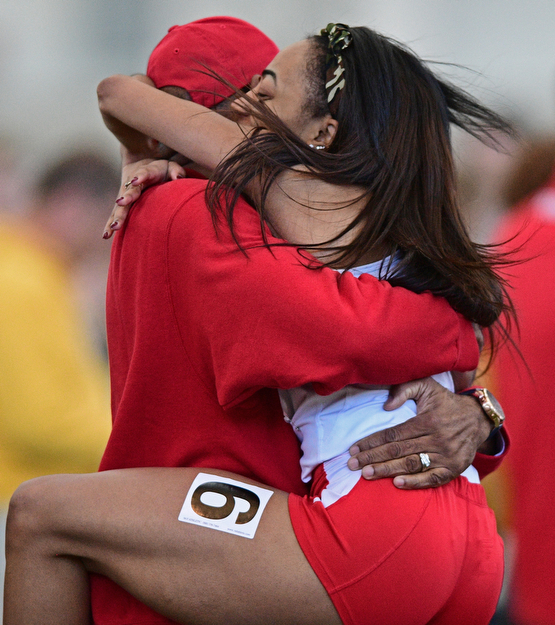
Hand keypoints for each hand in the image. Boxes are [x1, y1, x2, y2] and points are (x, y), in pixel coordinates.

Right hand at [102, 155, 184, 238]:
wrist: (141, 163)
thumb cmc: (161, 169)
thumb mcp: (170, 166)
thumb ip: (175, 170)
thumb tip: (178, 178)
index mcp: (146, 172)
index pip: (144, 173)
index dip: (140, 176)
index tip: (135, 180)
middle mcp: (133, 183)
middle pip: (130, 191)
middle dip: (126, 198)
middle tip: (121, 203)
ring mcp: (126, 193)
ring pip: (121, 205)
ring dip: (117, 216)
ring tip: (114, 227)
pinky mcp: (123, 204)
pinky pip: (116, 214)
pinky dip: (111, 223)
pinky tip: (106, 235)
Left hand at [347, 378, 491, 488]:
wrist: (478, 419)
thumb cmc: (446, 402)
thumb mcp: (427, 386)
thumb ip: (405, 389)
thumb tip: (386, 406)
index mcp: (427, 420)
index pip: (393, 434)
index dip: (372, 442)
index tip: (354, 449)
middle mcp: (436, 439)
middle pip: (398, 451)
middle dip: (373, 458)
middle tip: (352, 465)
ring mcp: (446, 455)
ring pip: (411, 465)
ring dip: (387, 471)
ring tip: (367, 474)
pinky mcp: (453, 468)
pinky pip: (432, 478)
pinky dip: (415, 482)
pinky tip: (397, 484)